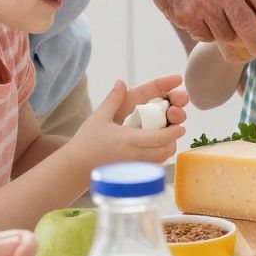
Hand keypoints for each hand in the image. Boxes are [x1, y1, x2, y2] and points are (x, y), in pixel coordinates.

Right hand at [72, 76, 187, 170]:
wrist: (75, 167)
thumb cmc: (86, 142)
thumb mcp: (98, 117)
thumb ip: (112, 99)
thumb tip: (121, 82)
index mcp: (128, 139)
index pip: (159, 138)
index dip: (173, 132)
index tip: (180, 126)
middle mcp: (134, 155)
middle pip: (165, 151)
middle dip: (173, 140)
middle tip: (174, 129)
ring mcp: (134, 167)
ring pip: (161, 160)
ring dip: (167, 149)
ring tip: (164, 138)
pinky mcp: (132, 174)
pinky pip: (153, 167)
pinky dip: (158, 158)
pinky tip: (153, 149)